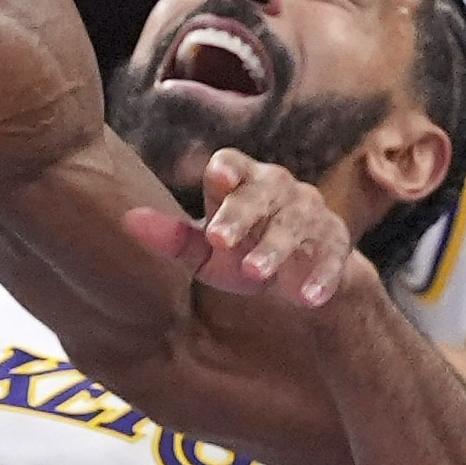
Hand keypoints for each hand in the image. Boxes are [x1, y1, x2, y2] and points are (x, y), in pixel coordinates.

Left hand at [121, 149, 351, 306]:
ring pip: (296, 225)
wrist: (301, 275)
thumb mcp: (205, 251)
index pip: (234, 165)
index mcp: (245, 182)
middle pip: (265, 192)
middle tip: (218, 239)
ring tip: (254, 273)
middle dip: (242, 214)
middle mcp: (281, 190)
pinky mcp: (337, 244)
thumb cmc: (242, 251)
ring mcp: (313, 215)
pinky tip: (309, 299)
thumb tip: (127, 220)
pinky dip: (322, 277)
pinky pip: (333, 257)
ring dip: (275, 249)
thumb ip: (172, 238)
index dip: (227, 169)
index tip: (215, 179)